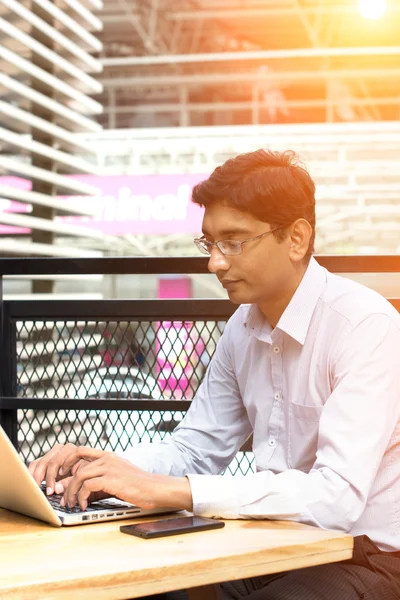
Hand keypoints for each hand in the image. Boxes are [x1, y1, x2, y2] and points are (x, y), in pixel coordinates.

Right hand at [28, 443, 90, 494]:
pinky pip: (35, 464)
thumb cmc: (85, 475)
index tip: (51, 491)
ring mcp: (53, 452)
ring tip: (36, 490)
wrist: (86, 472)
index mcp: (73, 451)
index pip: (56, 462)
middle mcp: (63, 448)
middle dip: (44, 479)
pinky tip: (31, 484)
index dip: (52, 477)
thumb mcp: (81, 479)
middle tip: (44, 492)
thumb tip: (56, 488)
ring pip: (40, 463)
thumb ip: (70, 483)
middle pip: (47, 463)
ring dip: (36, 477)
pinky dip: (32, 474)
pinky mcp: (46, 458)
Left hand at [60, 447, 192, 511]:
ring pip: (79, 476)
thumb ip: (97, 481)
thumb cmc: (136, 487)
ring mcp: (109, 467)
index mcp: (108, 455)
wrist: (154, 489)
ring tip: (72, 504)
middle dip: (66, 482)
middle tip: (63, 496)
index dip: (66, 462)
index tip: (61, 476)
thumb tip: (76, 490)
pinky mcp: (111, 479)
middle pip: (76, 464)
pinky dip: (82, 497)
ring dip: (72, 492)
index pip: (79, 450)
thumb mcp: (115, 480)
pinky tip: (84, 505)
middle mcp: (107, 458)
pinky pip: (87, 486)